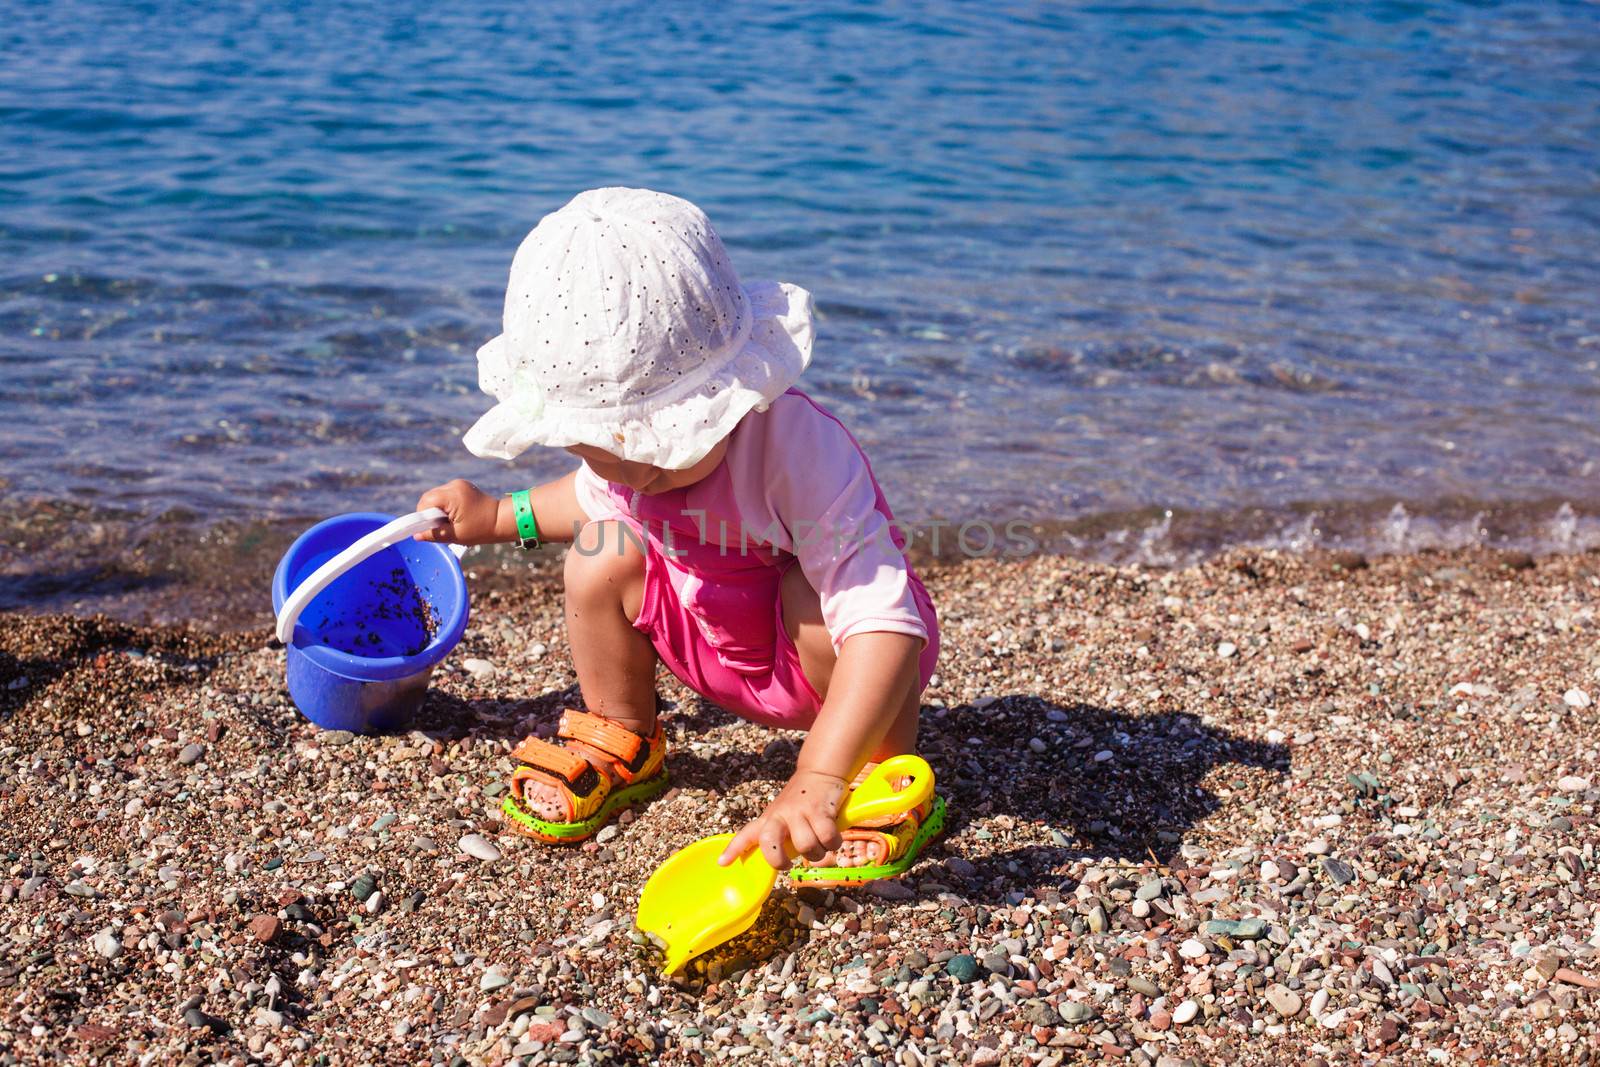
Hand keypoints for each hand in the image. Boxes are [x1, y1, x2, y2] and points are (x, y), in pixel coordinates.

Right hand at [414, 479, 503, 545]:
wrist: (502, 520)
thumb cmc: (481, 529)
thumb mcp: (455, 535)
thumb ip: (434, 534)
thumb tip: (416, 536)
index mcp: (452, 495)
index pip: (426, 501)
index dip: (423, 515)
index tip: (430, 527)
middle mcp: (454, 485)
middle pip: (429, 496)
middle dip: (430, 512)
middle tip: (441, 526)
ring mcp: (458, 484)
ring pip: (436, 495)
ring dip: (437, 508)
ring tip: (449, 521)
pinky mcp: (462, 486)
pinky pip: (445, 494)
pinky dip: (445, 504)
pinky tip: (454, 514)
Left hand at [718, 768, 847, 870]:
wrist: (820, 771)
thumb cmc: (801, 800)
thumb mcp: (783, 814)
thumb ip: (779, 834)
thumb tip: (782, 860)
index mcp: (769, 818)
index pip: (747, 833)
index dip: (734, 849)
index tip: (723, 863)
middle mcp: (780, 815)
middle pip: (769, 843)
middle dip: (778, 861)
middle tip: (788, 864)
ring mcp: (799, 812)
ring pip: (806, 846)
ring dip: (817, 853)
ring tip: (820, 846)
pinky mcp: (820, 810)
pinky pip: (827, 838)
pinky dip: (833, 843)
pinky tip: (832, 837)